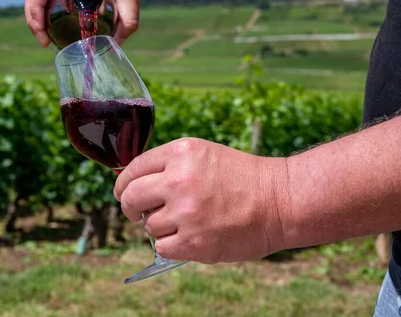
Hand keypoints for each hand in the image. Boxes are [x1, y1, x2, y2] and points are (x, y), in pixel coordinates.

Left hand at [114, 137, 290, 263]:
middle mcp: (178, 180)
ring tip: (184, 221)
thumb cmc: (241, 177)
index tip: (122, 192)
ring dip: (159, 226)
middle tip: (135, 212)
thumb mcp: (202, 154)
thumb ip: (168, 164)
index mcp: (180, 153)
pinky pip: (161, 246)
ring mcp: (186, 213)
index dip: (123, 184)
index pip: (133, 169)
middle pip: (130, 197)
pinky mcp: (194, 242)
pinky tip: (186, 237)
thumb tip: (132, 182)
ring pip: (148, 225)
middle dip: (128, 207)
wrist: (278, 201)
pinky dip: (169, 244)